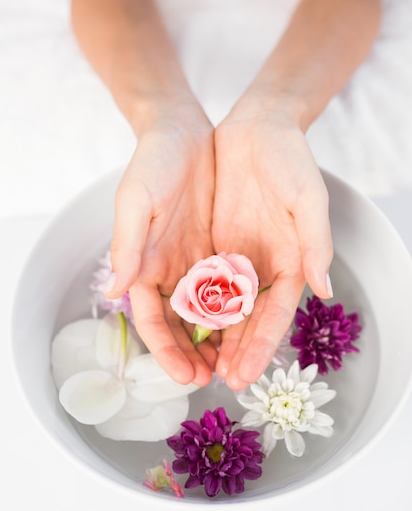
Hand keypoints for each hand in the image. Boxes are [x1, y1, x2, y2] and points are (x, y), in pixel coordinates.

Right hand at [106, 103, 216, 386]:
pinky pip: (230, 290)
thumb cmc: (152, 164)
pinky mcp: (219, 251)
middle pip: (180, 326)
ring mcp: (195, 264)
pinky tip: (250, 329)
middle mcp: (169, 272)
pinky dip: (237, 312)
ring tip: (233, 365)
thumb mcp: (136, 201)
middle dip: (193, 356)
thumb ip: (127, 247)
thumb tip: (113, 294)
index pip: (152, 320)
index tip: (183, 375)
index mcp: (144, 267)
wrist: (183, 133)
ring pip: (206, 315)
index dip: (165, 351)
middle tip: (214, 380)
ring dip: (217, 342)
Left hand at [212, 97, 332, 389]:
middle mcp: (264, 267)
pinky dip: (196, 307)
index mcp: (292, 262)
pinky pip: (204, 283)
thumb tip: (325, 289)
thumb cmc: (290, 160)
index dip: (261, 346)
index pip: (276, 315)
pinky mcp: (216, 245)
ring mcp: (239, 258)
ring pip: (224, 309)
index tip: (245, 374)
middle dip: (235, 352)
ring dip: (214, 339)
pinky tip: (184, 328)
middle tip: (218, 382)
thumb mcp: (308, 198)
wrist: (257, 128)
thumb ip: (316, 243)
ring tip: (200, 367)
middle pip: (248, 321)